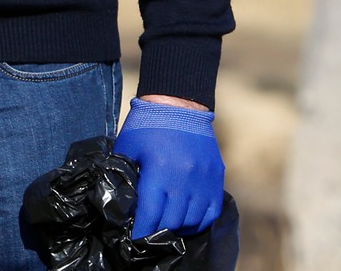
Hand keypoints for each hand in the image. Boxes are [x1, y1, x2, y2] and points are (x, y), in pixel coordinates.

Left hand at [113, 97, 222, 238]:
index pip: (149, 215)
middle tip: (148, 232)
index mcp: (158, 172)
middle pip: (171, 221)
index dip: (141, 231)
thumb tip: (124, 204)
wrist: (178, 102)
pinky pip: (211, 212)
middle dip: (156, 231)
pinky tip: (186, 221)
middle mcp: (183, 179)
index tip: (134, 239)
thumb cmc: (146, 124)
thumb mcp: (127, 149)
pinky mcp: (216, 177)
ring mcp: (203, 179)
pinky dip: (198, 222)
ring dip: (177, 228)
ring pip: (192, 220)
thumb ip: (125, 176)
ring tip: (166, 226)